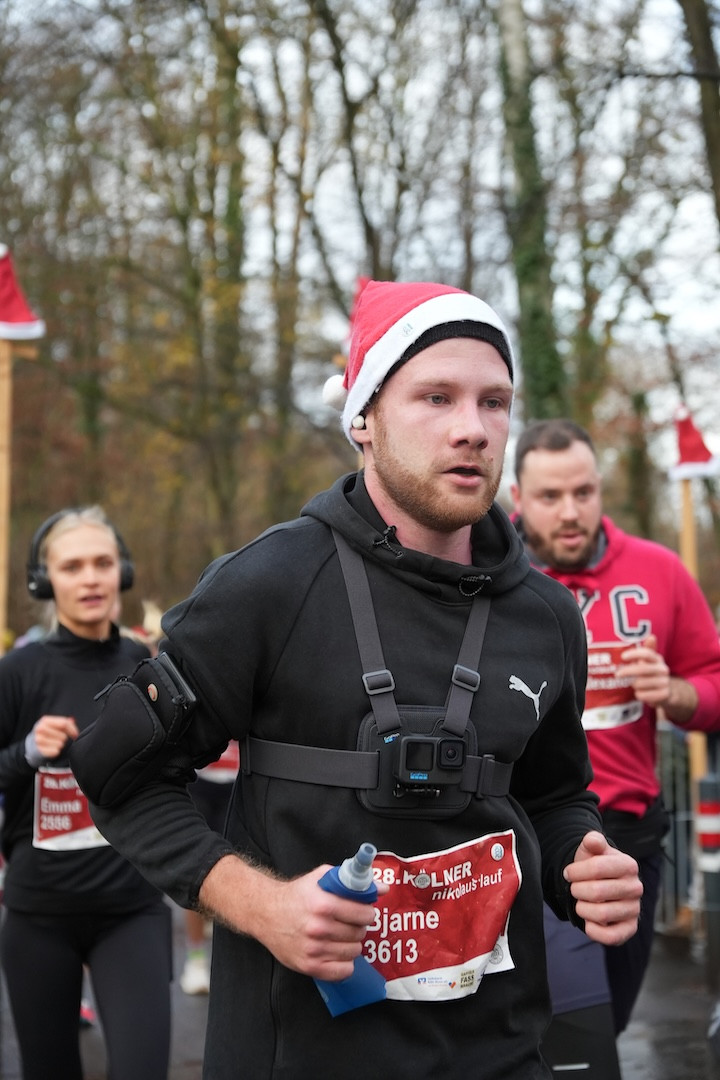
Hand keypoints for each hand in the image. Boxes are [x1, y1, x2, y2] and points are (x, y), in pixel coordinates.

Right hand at [32, 715, 78, 758]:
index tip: (75, 735)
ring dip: (60, 745)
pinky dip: (56, 751)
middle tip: (58, 739)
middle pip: (63, 735)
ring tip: (54, 743)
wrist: (32, 745)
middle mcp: (40, 729)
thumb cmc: (46, 733)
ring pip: (60, 744)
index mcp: (45, 720)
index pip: (64, 723)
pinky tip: (51, 749)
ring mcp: (38, 739)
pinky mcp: (39, 750)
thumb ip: (64, 722)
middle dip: (64, 738)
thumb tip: (72, 721)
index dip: (72, 730)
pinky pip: (55, 751)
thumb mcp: (53, 725)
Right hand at [199, 856, 388, 980]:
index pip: (363, 913)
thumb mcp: (321, 878)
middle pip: (359, 933)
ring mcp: (313, 950)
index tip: (365, 911)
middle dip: (359, 927)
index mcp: (323, 904)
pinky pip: (343, 972)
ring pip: (354, 952)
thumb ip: (351, 881)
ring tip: (341, 935)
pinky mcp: (309, 966)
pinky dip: (345, 963)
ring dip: (352, 943)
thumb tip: (382, 887)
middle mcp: (318, 928)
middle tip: (351, 923)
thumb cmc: (296, 895)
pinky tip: (337, 952)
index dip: (367, 912)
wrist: (266, 912)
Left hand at [564, 830, 642, 945]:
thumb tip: (592, 840)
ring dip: (582, 909)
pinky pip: (611, 937)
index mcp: (628, 865)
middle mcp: (636, 888)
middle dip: (577, 890)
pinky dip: (594, 930)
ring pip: (602, 914)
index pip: (597, 868)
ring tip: (581, 903)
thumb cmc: (595, 866)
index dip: (576, 871)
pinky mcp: (630, 929)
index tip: (568, 873)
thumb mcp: (592, 851)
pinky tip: (588, 922)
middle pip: (597, 892)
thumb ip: (592, 842)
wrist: (601, 885)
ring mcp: (634, 909)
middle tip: (574, 889)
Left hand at [617, 634, 669, 706]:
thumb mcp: (649, 661)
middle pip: (642, 669)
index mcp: (657, 659)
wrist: (666, 691)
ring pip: (641, 683)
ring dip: (634, 685)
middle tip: (618, 675)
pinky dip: (639, 695)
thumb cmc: (651, 673)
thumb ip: (647, 650)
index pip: (647, 653)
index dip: (634, 654)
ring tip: (634, 684)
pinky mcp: (664, 695)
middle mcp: (663, 669)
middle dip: (627, 672)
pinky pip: (644, 695)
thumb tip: (652, 637)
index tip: (623, 657)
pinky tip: (640, 693)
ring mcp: (665, 682)